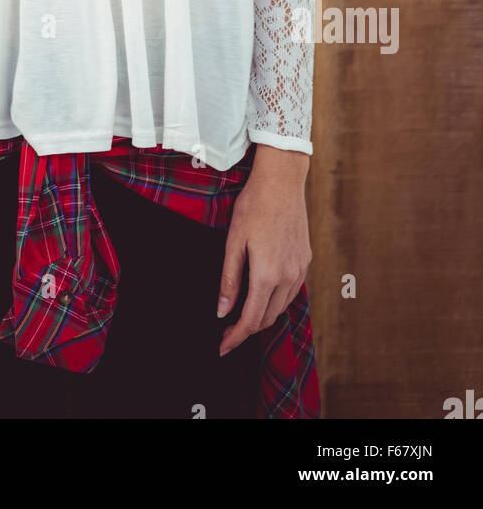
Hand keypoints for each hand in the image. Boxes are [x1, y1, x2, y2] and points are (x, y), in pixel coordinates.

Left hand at [217, 146, 311, 356]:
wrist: (282, 181)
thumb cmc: (254, 206)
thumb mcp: (234, 241)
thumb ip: (229, 279)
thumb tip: (222, 311)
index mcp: (268, 274)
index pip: (252, 320)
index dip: (236, 337)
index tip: (222, 347)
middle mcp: (288, 277)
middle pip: (267, 318)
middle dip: (247, 328)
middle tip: (227, 330)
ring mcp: (300, 270)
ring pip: (281, 307)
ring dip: (262, 315)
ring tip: (242, 313)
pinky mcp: (305, 261)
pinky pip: (291, 291)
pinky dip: (275, 299)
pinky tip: (263, 292)